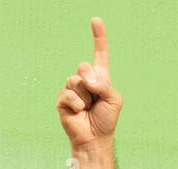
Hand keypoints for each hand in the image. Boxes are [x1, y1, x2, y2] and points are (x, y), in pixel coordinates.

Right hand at [57, 17, 122, 147]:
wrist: (95, 139)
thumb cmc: (106, 120)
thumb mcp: (114, 99)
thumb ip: (104, 84)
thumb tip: (86, 79)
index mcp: (99, 77)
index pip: (99, 54)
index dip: (98, 37)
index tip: (96, 20)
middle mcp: (85, 80)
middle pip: (83, 66)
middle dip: (91, 81)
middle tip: (95, 96)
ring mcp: (72, 89)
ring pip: (75, 81)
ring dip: (85, 97)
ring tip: (88, 108)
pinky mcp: (62, 99)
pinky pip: (69, 94)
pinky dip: (77, 104)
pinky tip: (79, 112)